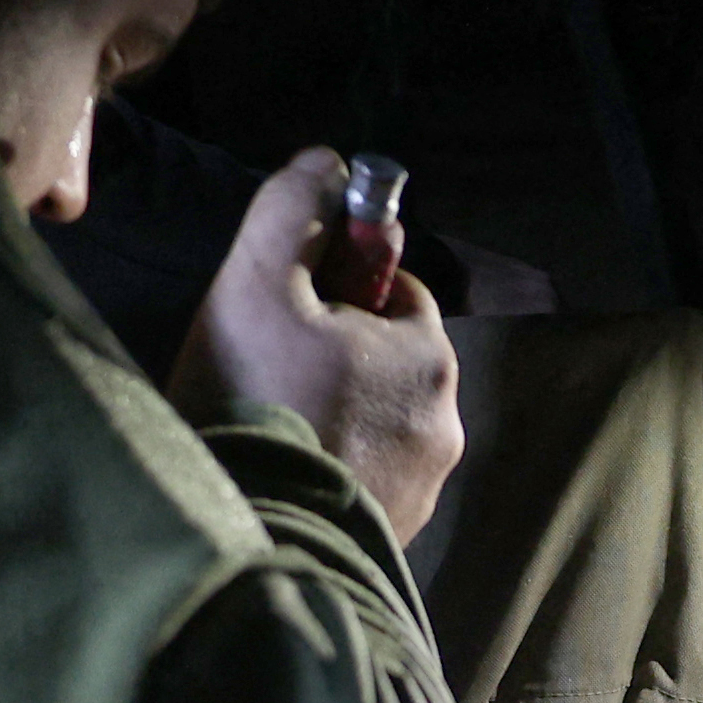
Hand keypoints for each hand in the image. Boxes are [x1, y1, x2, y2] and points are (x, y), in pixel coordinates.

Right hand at [177, 147, 461, 539]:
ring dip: (337, 414)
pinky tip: (286, 473)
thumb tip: (326, 163)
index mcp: (428, 353)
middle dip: (336, 354)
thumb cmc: (256, 399)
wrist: (258, 538)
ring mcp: (426, 486)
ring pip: (378, 421)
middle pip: (386, 359)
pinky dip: (336, 467)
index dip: (335, 287)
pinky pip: (367, 477)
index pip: (394, 290)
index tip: (286, 308)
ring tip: (274, 428)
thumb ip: (293, 210)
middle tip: (267, 370)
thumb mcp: (257, 281)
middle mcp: (446, 420)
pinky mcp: (399, 534)